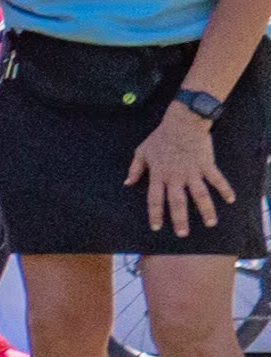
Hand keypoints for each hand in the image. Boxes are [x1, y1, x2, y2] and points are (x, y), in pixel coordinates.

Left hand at [136, 106, 235, 236]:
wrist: (182, 122)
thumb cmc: (160, 137)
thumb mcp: (141, 151)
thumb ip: (135, 169)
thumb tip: (127, 184)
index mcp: (158, 174)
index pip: (155, 199)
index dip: (155, 214)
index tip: (156, 227)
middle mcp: (175, 176)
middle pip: (177, 202)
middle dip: (180, 219)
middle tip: (183, 234)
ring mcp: (192, 171)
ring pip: (199, 195)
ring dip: (206, 210)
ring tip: (210, 224)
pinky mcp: (206, 164)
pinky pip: (217, 179)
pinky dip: (225, 189)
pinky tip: (230, 200)